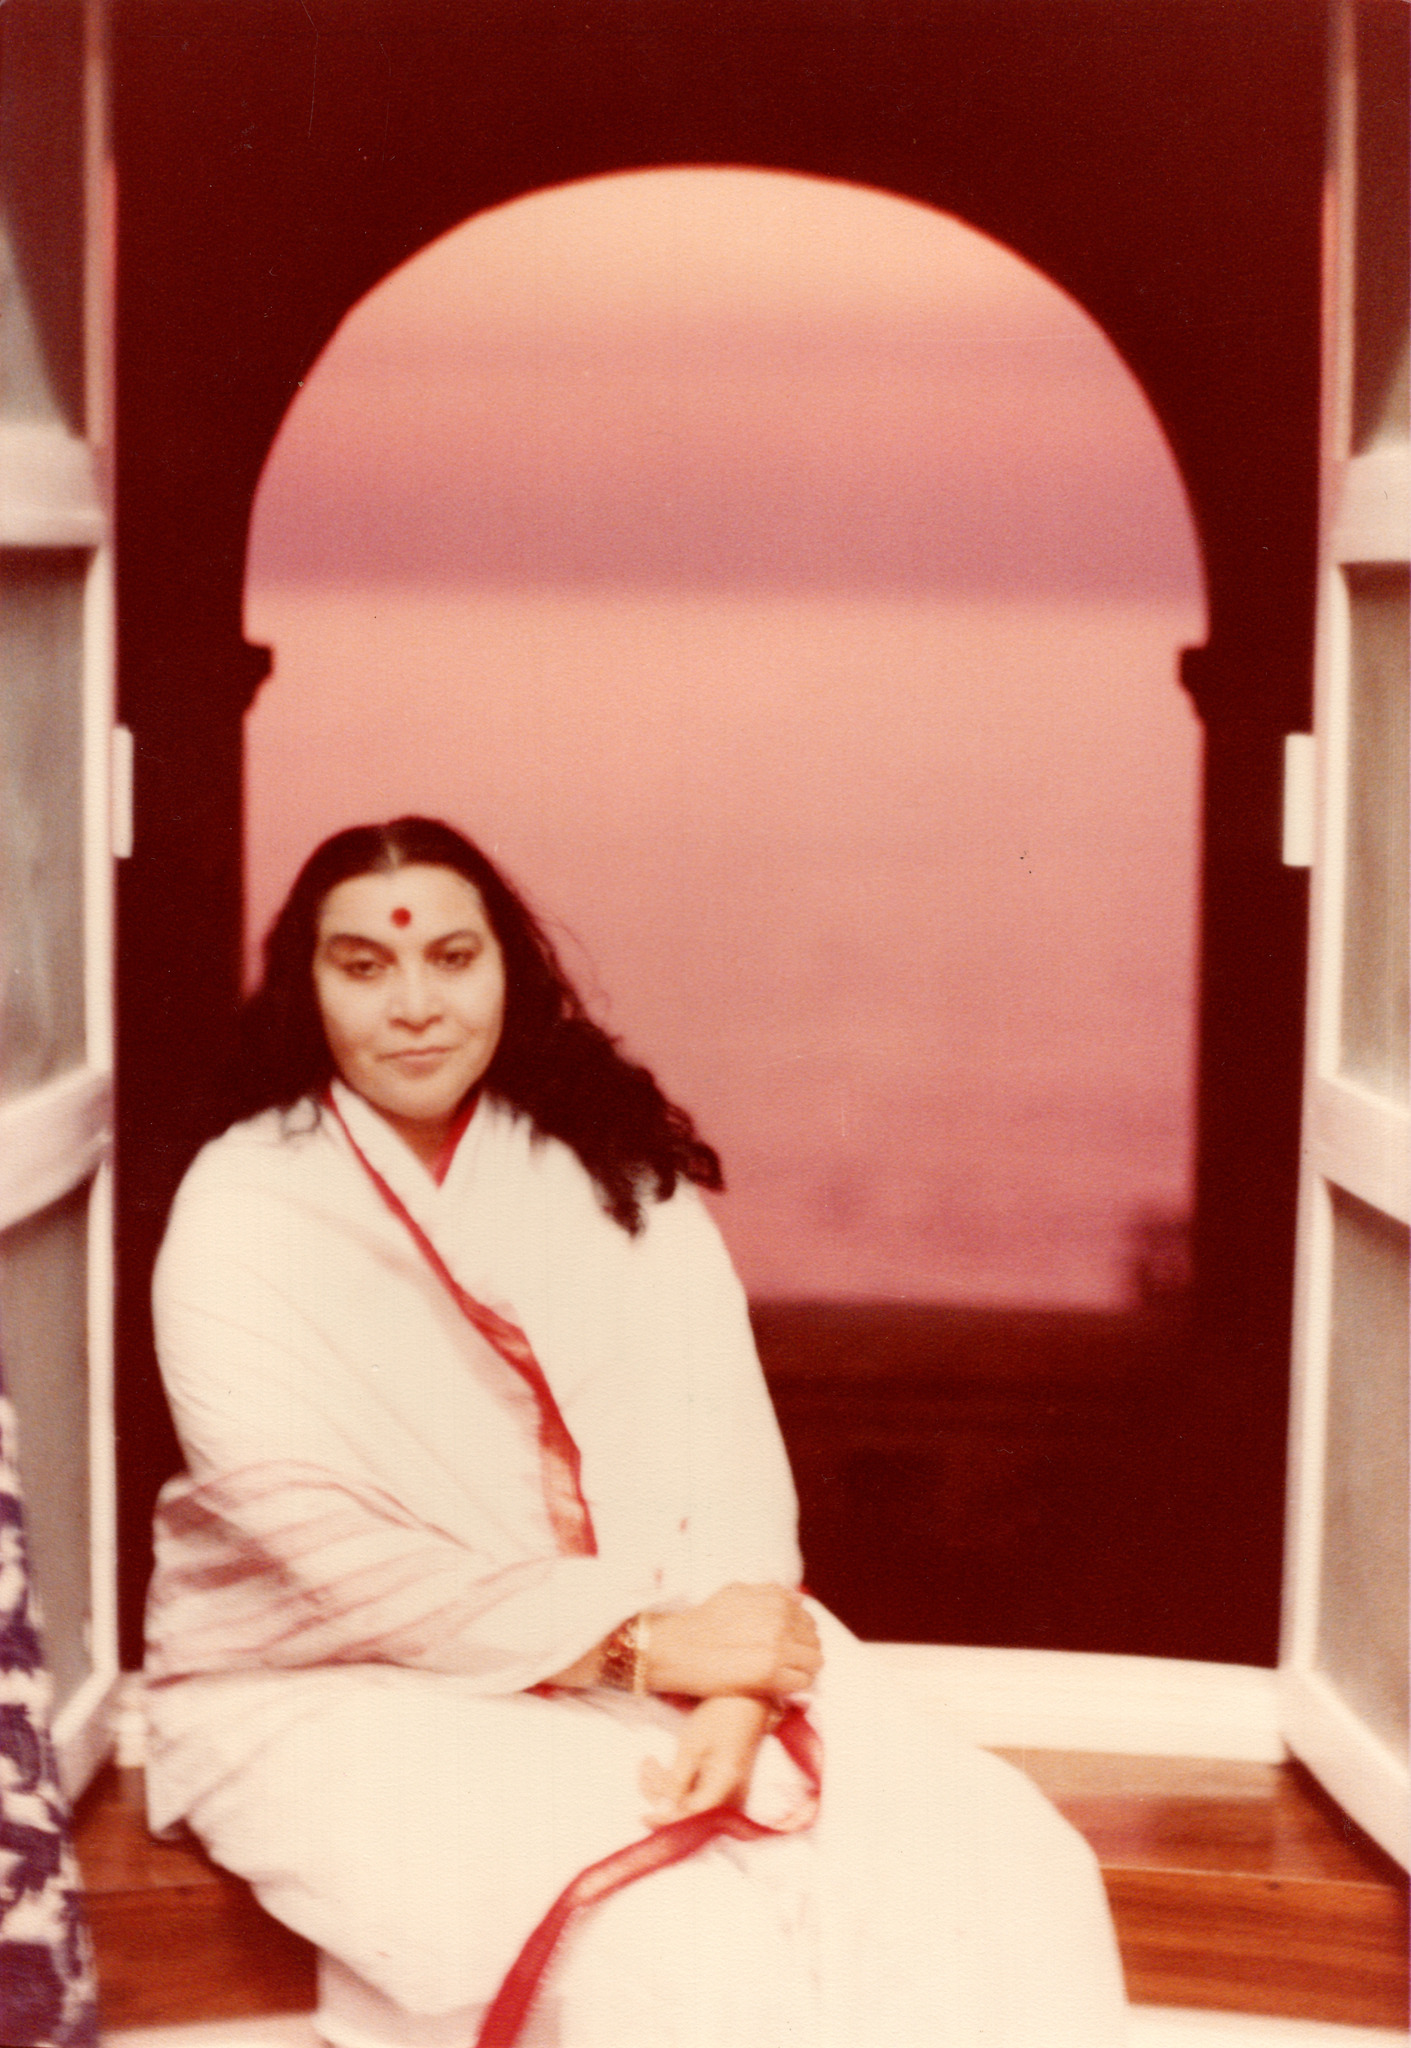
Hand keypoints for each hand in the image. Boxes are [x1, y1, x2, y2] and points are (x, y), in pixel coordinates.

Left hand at [639, 1694, 770, 1823]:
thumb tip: (662, 1813)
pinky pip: (699, 1793)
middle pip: (689, 1810)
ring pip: (691, 1802)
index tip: (642, 1815)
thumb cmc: (719, 1717)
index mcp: (724, 1788)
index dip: (665, 1820)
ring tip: (650, 1761)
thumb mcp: (692, 1746)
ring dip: (666, 1787)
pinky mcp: (726, 1785)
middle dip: (660, 1793)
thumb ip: (676, 1783)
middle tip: (645, 1765)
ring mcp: (731, 1792)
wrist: (748, 1699)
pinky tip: (663, 1766)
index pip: (691, 1817)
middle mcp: (732, 1797)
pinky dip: (678, 1783)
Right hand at [645, 1583, 821, 1697]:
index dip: (799, 1636)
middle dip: (803, 1653)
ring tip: (782, 1676)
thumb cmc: (703, 1621)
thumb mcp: (736, 1593)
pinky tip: (775, 1685)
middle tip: (784, 1665)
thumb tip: (798, 1601)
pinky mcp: (769, 1673)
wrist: (678, 1648)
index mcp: (775, 1599)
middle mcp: (779, 1619)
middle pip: (815, 1642)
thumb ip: (768, 1594)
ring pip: (814, 1663)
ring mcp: (776, 1646)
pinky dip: (792, 1686)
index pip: (808, 1621)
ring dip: (801, 1670)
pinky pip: (801, 1682)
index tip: (788, 1648)